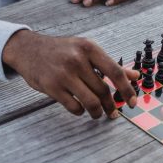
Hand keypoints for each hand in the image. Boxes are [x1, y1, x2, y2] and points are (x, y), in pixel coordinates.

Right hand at [2, 30, 138, 118]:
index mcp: (89, 48)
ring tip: (98, 114)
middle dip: (111, 105)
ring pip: (91, 102)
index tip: (133, 103)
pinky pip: (74, 107)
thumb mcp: (85, 50)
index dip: (127, 90)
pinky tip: (80, 109)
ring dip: (97, 112)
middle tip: (113, 112)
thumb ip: (109, 64)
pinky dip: (80, 111)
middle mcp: (77, 60)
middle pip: (103, 90)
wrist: (28, 49)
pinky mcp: (52, 87)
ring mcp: (63, 74)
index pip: (115, 72)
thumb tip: (135, 76)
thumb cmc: (60, 50)